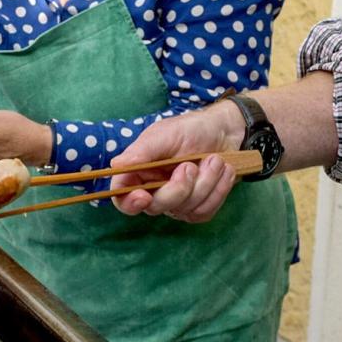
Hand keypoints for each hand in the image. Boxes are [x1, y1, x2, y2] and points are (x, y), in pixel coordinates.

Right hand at [110, 103, 245, 221]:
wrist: (224, 132)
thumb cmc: (190, 129)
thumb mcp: (164, 135)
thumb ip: (141, 151)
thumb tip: (116, 165)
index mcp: (138, 173)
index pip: (123, 197)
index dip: (130, 202)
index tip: (144, 196)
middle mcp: (155, 191)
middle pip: (155, 207)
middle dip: (178, 188)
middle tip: (190, 165)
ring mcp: (177, 203)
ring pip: (184, 210)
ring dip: (205, 183)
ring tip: (214, 160)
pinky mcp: (198, 208)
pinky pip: (204, 212)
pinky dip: (218, 190)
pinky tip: (223, 171)